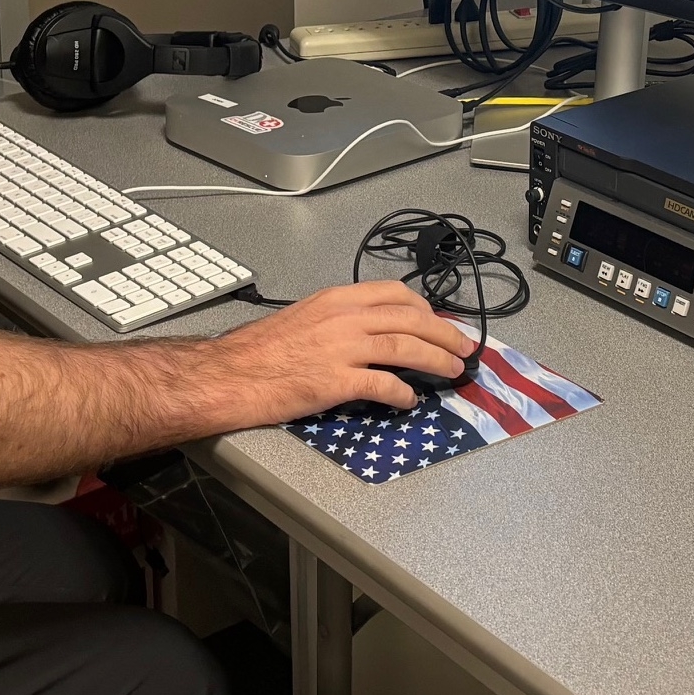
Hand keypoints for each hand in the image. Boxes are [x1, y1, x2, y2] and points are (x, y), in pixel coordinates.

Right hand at [206, 281, 473, 422]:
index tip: (438, 321)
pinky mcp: (337, 381)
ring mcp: (341, 349)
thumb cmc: (258, 350)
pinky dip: (402, 393)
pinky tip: (409, 400)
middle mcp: (343, 318)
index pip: (393, 294)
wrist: (230, 373)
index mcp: (335, 299)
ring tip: (452, 371)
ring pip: (405, 347)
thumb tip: (364, 333)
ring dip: (436, 360)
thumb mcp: (302, 318)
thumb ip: (335, 320)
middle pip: (409, 319)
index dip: (424, 308)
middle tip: (463, 348)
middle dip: (444, 333)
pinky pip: (383, 384)